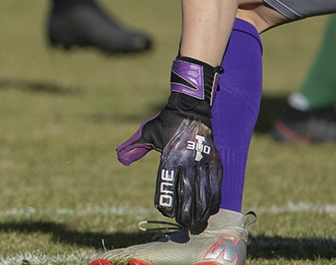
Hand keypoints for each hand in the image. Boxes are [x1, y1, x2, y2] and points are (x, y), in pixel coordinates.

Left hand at [117, 56, 222, 231]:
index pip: (166, 187)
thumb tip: (119, 158)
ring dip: (201, 212)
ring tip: (197, 224)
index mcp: (168, 158)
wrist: (190, 108)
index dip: (166, 203)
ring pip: (204, 193)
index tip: (166, 213)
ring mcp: (202, 162)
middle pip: (187, 195)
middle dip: (186, 214)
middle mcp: (186, 162)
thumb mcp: (148, 133)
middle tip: (185, 226)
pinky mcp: (214, 161)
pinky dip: (214, 199)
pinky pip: (216, 185)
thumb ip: (134, 147)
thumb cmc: (166, 122)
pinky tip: (211, 210)